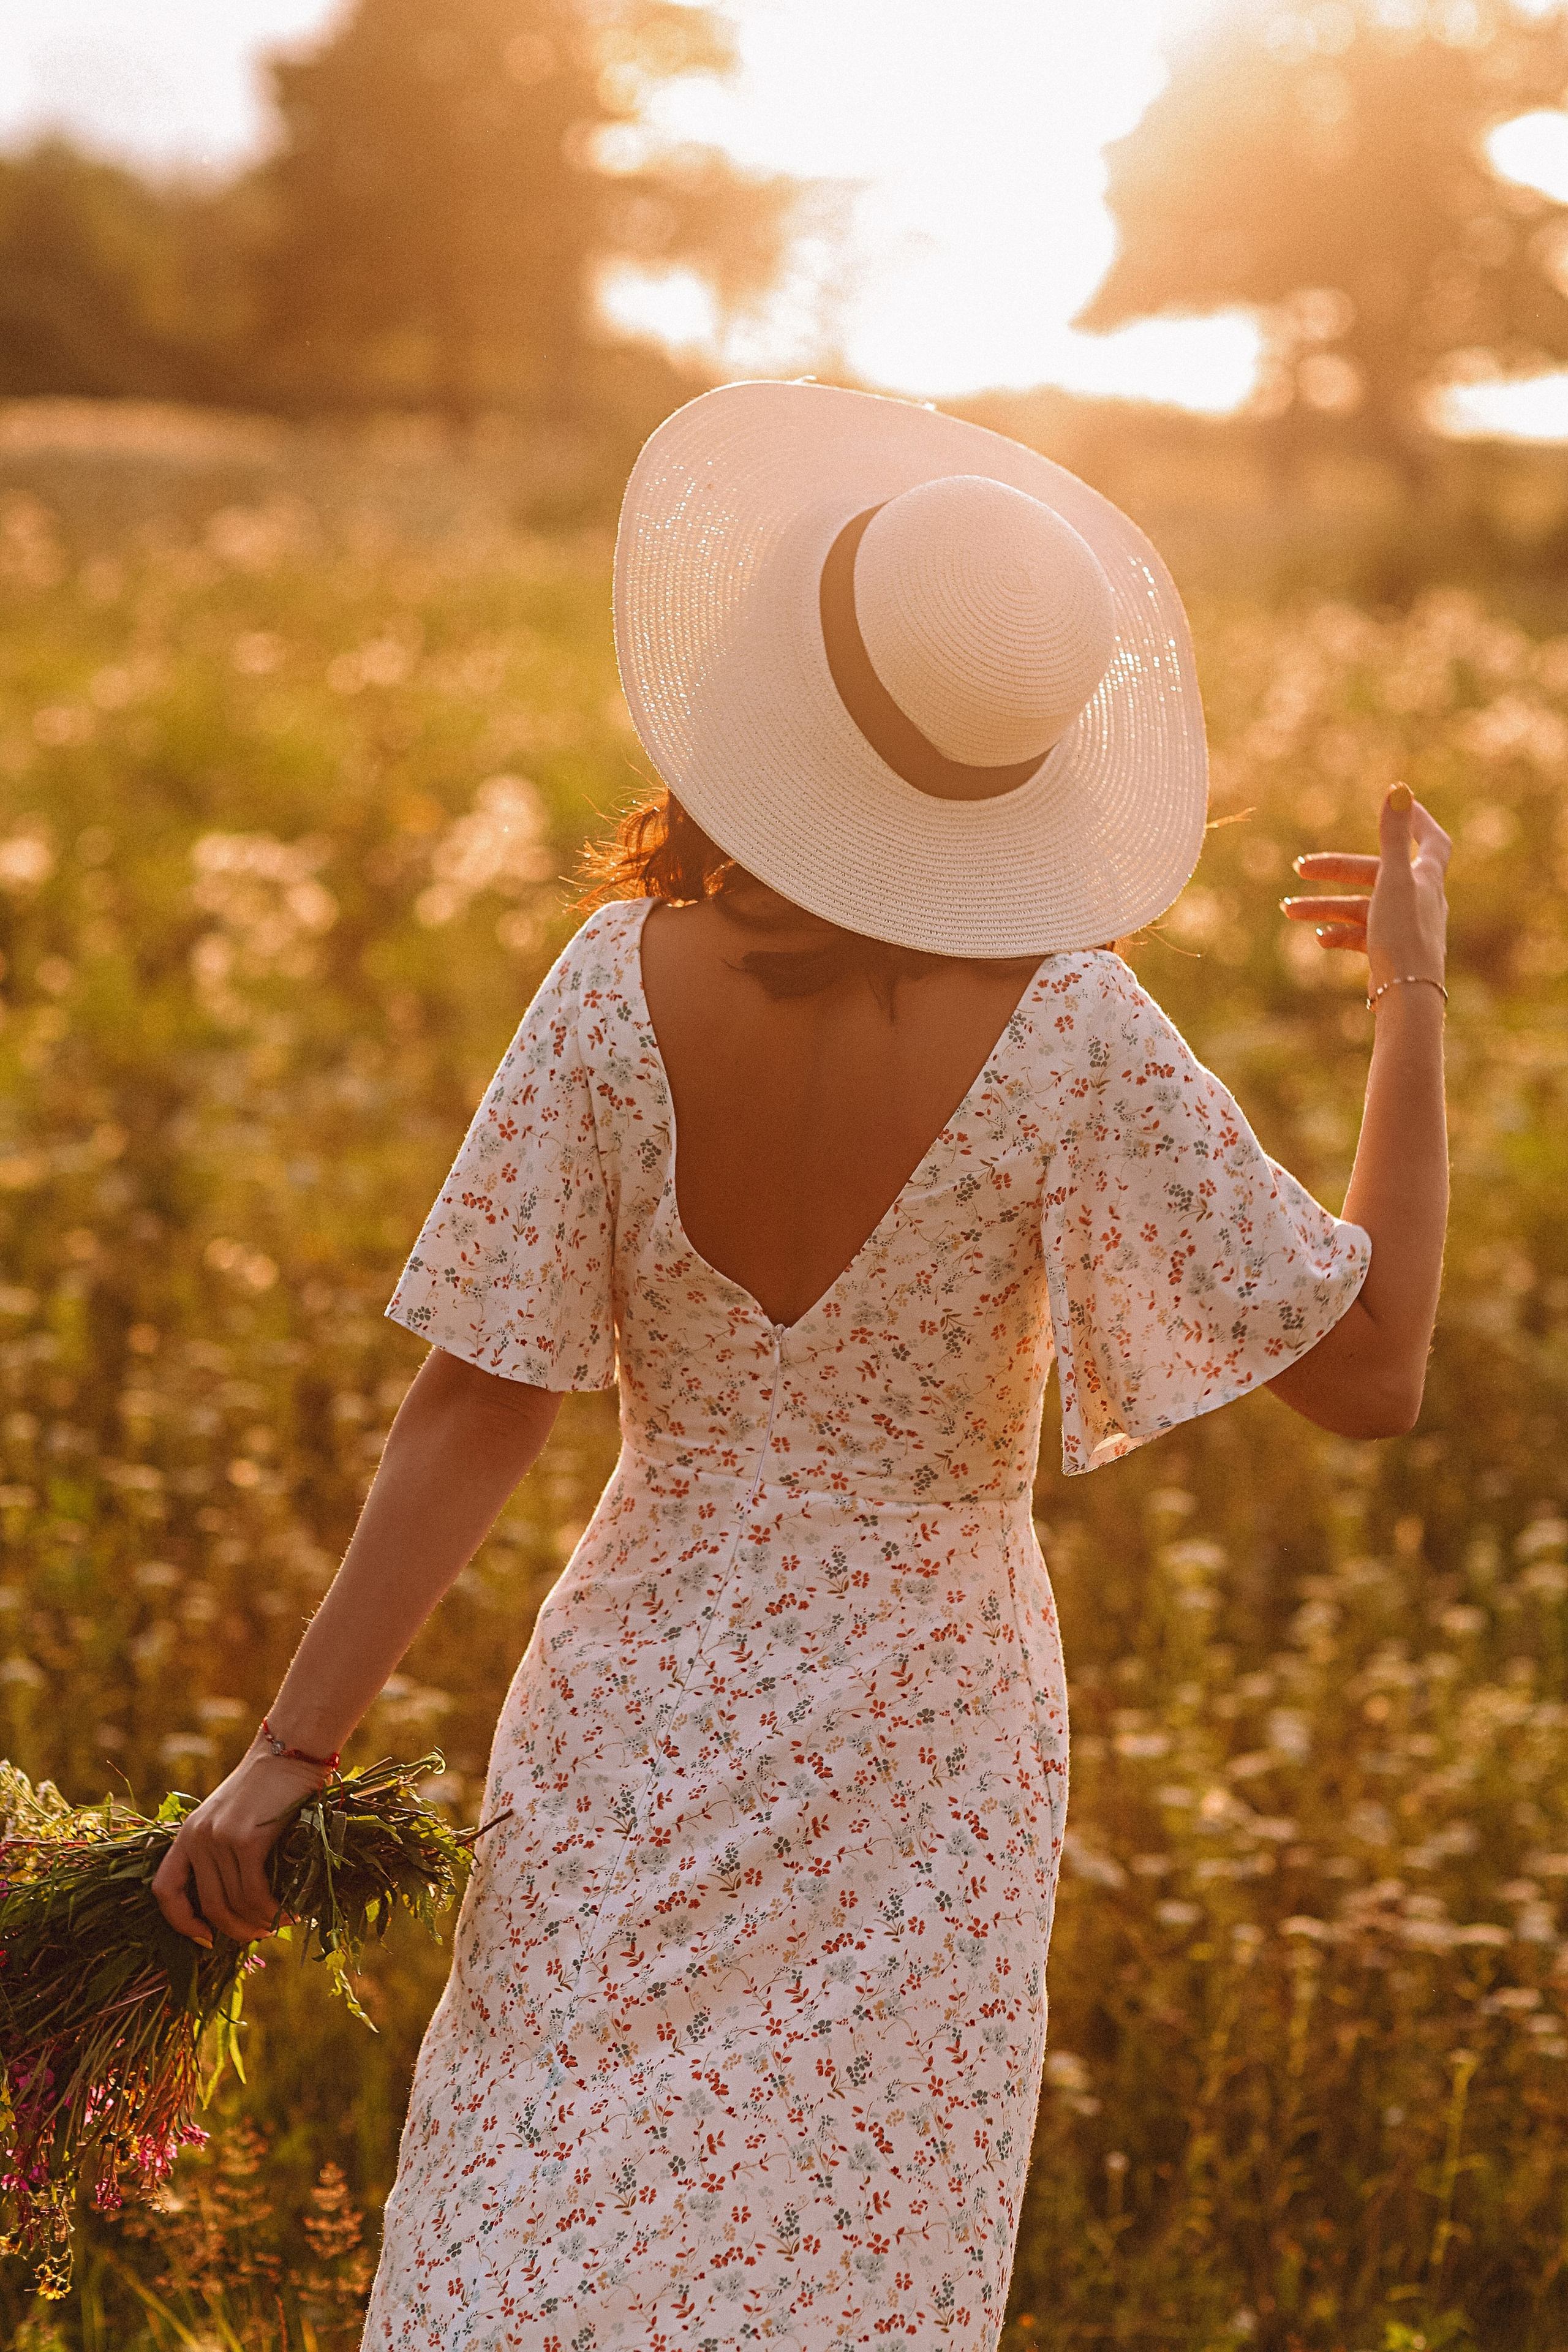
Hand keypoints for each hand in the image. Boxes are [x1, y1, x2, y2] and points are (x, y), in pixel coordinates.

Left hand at [151, 1737, 322, 1945]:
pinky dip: (274, 1910)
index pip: (165, 1890)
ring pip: (235, 1904)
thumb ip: (228, 1851)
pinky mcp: (246, 1840)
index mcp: (188, 1834)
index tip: (205, 1939)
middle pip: (210, 1906)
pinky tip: (294, 1909)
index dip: (181, 1922)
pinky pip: (256, 1893)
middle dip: (237, 1930)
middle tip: (264, 1933)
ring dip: (262, 1923)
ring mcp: (220, 1839)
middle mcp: (198, 1838)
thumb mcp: (234, 1816)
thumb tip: (244, 1904)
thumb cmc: (272, 1785)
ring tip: (285, 1921)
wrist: (290, 1749)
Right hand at [1281, 783, 1450, 990]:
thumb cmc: (1403, 934)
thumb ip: (1394, 835)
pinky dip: (1339, 932)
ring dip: (1325, 906)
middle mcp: (1419, 900)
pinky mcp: (1391, 952)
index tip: (1399, 808)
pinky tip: (1318, 938)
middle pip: (1375, 873)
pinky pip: (1361, 934)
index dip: (1418, 821)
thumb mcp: (1392, 879)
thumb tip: (1399, 789)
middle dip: (1335, 871)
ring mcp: (1405, 927)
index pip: (1432, 841)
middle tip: (1300, 869)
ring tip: (1288, 911)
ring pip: (1361, 907)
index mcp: (1425, 878)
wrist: (1407, 996)